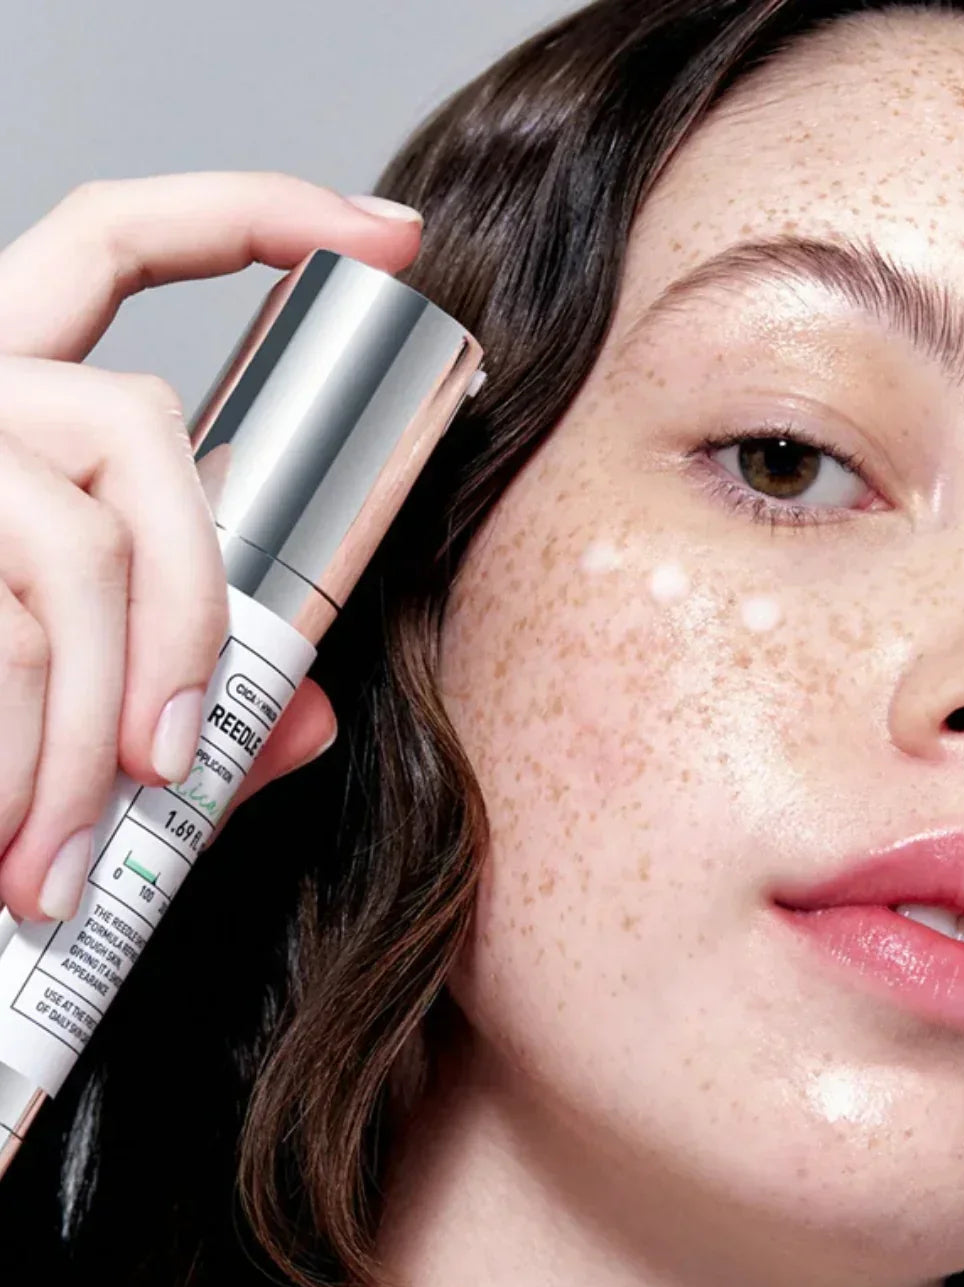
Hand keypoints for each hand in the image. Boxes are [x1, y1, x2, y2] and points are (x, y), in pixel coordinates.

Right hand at [0, 172, 422, 919]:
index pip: (118, 241)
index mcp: (4, 388)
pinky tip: (7, 843)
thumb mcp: (67, 676)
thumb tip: (308, 716)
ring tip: (64, 863)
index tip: (392, 237)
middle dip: (190, 607)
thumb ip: (184, 686)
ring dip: (90, 732)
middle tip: (177, 763)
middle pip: (135, 421)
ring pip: (72, 553)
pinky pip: (5, 642)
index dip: (253, 214)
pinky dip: (24, 757)